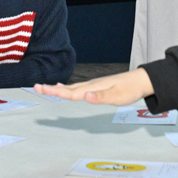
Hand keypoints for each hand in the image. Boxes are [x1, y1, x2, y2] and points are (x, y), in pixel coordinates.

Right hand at [36, 68, 154, 105]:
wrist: (141, 80)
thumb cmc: (130, 89)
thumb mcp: (118, 96)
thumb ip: (101, 97)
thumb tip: (86, 96)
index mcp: (93, 87)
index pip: (71, 92)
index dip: (56, 92)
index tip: (41, 89)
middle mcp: (90, 85)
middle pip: (67, 88)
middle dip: (51, 89)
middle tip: (35, 87)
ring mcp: (93, 85)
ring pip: (71, 88)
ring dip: (56, 89)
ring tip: (43, 88)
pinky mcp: (96, 86)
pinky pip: (77, 88)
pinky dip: (67, 88)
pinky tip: (63, 88)